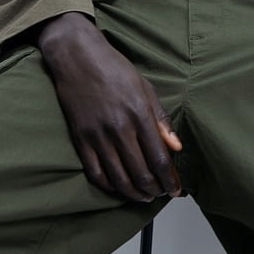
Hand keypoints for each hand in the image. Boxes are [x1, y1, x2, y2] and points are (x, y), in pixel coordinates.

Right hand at [38, 13, 182, 202]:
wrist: (77, 56)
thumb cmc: (114, 68)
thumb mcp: (145, 88)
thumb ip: (161, 120)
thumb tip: (176, 147)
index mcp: (139, 114)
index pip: (159, 158)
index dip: (170, 180)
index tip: (176, 189)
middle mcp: (119, 128)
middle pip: (141, 173)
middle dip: (154, 190)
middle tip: (161, 194)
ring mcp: (97, 135)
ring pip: (119, 178)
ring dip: (134, 193)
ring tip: (143, 196)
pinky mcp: (80, 139)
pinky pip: (95, 172)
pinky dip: (109, 186)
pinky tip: (119, 188)